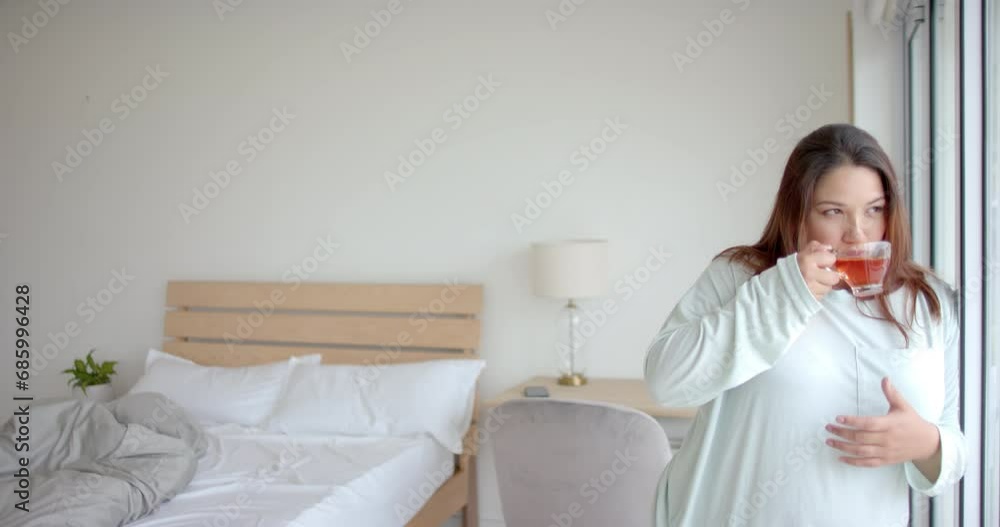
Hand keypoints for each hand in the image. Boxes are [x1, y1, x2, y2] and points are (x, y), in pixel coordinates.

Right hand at [796, 241, 839, 299]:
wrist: (777, 284)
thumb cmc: (792, 268)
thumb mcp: (802, 254)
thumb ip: (816, 247)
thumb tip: (829, 248)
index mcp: (807, 260)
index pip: (831, 258)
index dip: (828, 260)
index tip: (822, 262)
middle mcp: (809, 274)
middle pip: (834, 277)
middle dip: (830, 276)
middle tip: (823, 275)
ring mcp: (809, 288)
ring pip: (828, 288)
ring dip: (824, 285)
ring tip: (815, 282)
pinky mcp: (809, 298)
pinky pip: (822, 296)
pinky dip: (818, 293)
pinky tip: (811, 289)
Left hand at [825, 377, 940, 467]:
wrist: (928, 444)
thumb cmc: (913, 422)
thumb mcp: (904, 406)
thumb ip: (892, 393)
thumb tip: (884, 378)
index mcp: (890, 424)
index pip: (868, 423)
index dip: (852, 421)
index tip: (838, 418)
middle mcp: (887, 439)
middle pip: (861, 437)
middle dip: (842, 433)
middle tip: (828, 428)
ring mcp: (886, 451)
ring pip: (861, 451)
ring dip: (843, 447)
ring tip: (830, 441)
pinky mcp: (886, 461)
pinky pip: (867, 463)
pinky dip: (853, 462)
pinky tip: (840, 457)